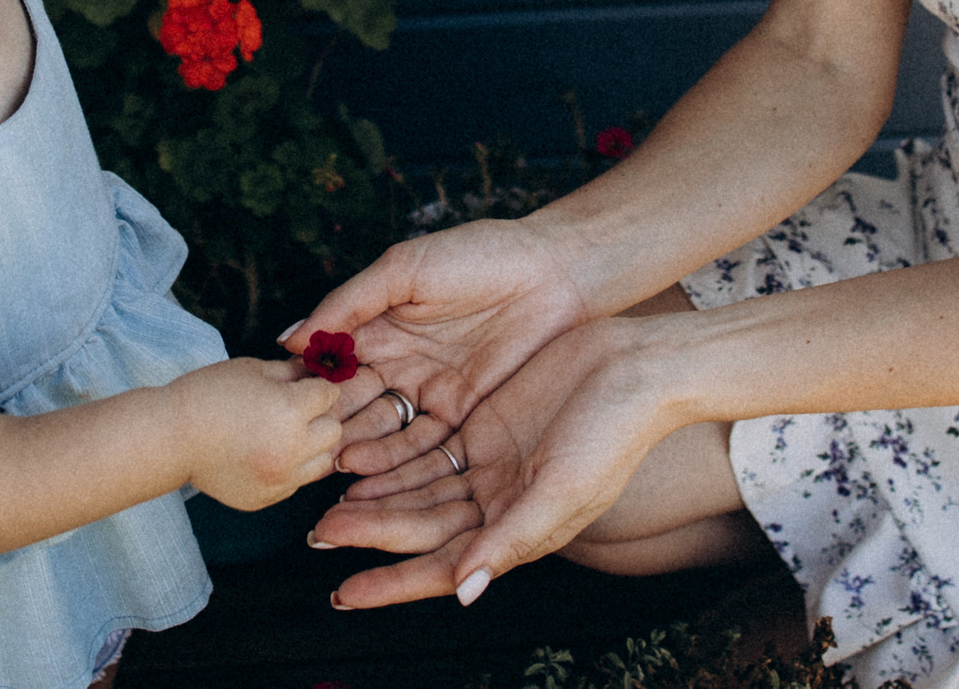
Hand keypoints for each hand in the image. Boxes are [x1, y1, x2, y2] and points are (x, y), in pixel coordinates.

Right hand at [166, 358, 342, 512]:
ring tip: (285, 434)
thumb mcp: (253, 370)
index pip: (329, 394)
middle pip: (333, 430)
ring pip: (322, 461)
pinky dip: (291, 468)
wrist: (171, 438)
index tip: (308, 385)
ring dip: (312, 445)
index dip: (319, 386)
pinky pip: (297, 482)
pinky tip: (267, 453)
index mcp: (290, 410)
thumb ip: (291, 372)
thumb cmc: (207, 395)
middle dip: (320, 416)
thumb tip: (316, 371)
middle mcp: (292, 449)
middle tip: (297, 409)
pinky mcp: (267, 498)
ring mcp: (280, 478)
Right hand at [282, 218, 593, 476]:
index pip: (335, 367)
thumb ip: (349, 304)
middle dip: (330, 430)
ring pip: (387, 432)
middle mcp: (402, 365)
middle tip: (302, 454)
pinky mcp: (468, 415)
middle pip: (356, 407)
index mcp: (381, 327)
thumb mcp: (404, 270)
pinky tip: (370, 479)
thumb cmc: (480, 254)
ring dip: (359, 454)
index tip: (282, 411)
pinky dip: (399, 464)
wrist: (557, 272)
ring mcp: (434, 393)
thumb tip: (289, 339)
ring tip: (331, 468)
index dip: (310, 389)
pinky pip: (426, 446)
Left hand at [310, 318, 672, 606]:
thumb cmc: (616, 433)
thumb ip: (510, 540)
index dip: (394, 582)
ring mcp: (491, 463)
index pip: (443, 566)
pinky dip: (396, 459)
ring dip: (377, 500)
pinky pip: (430, 449)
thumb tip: (463, 592)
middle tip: (318, 533)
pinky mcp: (486, 425)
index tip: (346, 592)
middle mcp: (499, 503)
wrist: (639, 366)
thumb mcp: (564, 489)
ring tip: (329, 506)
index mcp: (519, 530)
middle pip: (421, 526)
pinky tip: (361, 461)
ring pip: (419, 490)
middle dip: (371, 533)